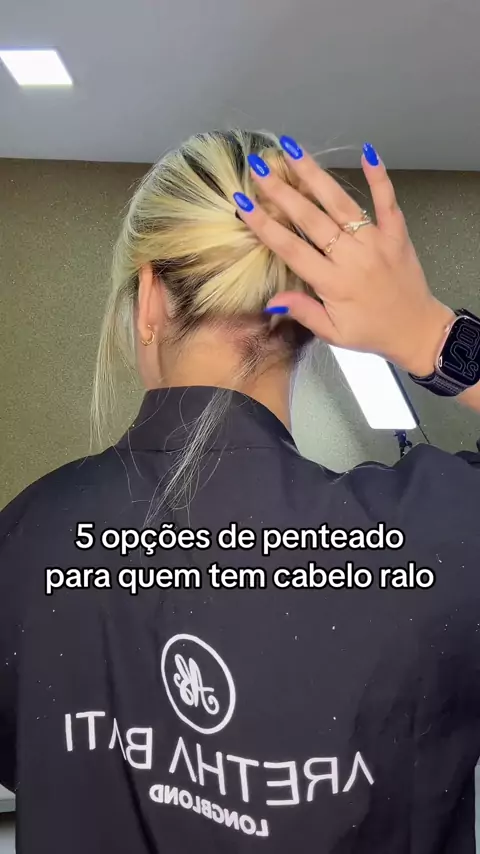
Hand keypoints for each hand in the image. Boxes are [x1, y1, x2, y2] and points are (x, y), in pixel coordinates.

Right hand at [236, 140, 454, 376]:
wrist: (417, 330)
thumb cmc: (371, 333)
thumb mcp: (333, 334)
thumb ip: (303, 312)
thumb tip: (271, 300)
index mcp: (333, 283)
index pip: (291, 249)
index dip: (265, 225)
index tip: (243, 203)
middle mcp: (353, 257)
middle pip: (311, 218)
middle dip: (282, 191)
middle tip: (259, 167)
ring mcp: (376, 241)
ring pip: (341, 203)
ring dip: (315, 174)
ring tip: (292, 150)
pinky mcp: (397, 233)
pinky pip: (388, 201)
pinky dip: (379, 176)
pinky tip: (368, 151)